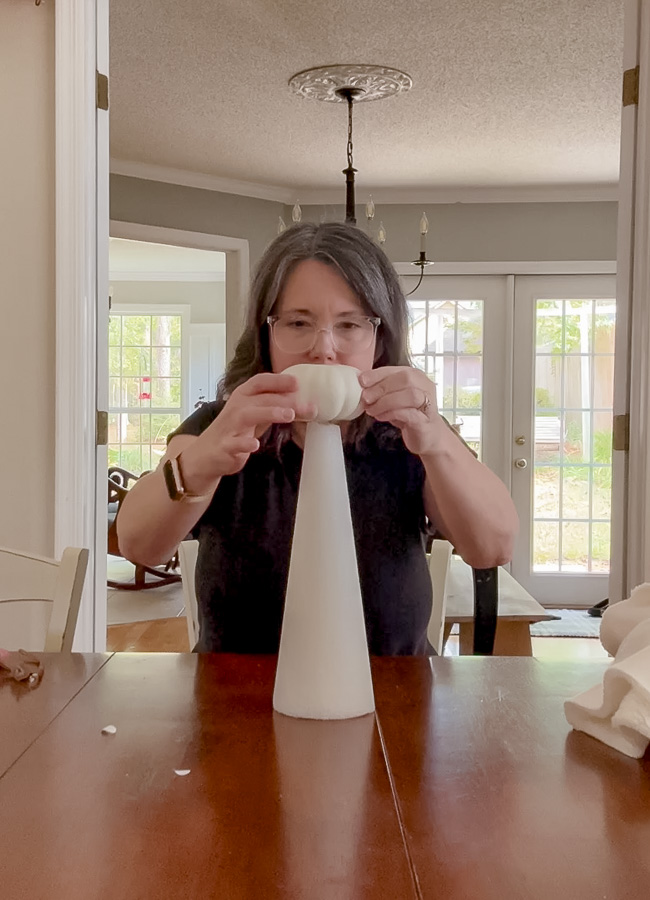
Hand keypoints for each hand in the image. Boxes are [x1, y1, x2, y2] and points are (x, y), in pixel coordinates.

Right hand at [187, 373, 315, 482]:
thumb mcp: (256, 415)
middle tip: (309, 406)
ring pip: (248, 414)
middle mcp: (236, 407)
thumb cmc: (235, 431)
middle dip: (286, 400)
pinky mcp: (224, 446)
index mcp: (243, 396)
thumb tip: (306, 403)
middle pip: (261, 398)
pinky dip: (244, 443)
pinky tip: (255, 444)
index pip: (260, 381)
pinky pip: (234, 443)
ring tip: (289, 415)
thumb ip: (276, 407)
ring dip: (269, 412)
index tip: (297, 383)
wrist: (206, 455)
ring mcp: (229, 426)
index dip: (278, 380)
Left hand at [359, 366, 443, 456]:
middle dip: (382, 387)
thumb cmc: (410, 415)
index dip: (378, 374)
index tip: (362, 381)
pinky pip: (410, 413)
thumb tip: (361, 385)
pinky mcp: (426, 420)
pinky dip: (392, 413)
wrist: (428, 436)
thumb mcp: (395, 398)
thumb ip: (383, 390)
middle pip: (406, 379)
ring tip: (371, 410)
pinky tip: (380, 417)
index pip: (397, 370)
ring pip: (410, 395)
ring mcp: (428, 403)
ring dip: (386, 401)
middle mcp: (425, 387)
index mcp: (416, 377)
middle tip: (365, 397)